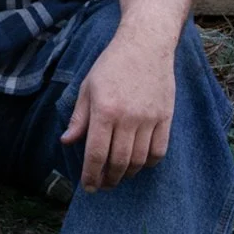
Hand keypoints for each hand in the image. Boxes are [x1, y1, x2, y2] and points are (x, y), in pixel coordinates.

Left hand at [61, 29, 175, 191]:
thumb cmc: (111, 65)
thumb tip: (66, 142)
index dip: (91, 175)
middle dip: (109, 179)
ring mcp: (149, 119)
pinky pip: (159, 150)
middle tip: (103, 185)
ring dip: (128, 173)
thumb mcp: (87, 88)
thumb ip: (79, 118)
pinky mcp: (166, 117)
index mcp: (104, 111)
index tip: (88, 187)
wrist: (145, 46)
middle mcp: (128, 118)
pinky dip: (149, 163)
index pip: (96, 153)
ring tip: (118, 176)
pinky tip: (140, 164)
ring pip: (140, 159)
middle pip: (119, 161)